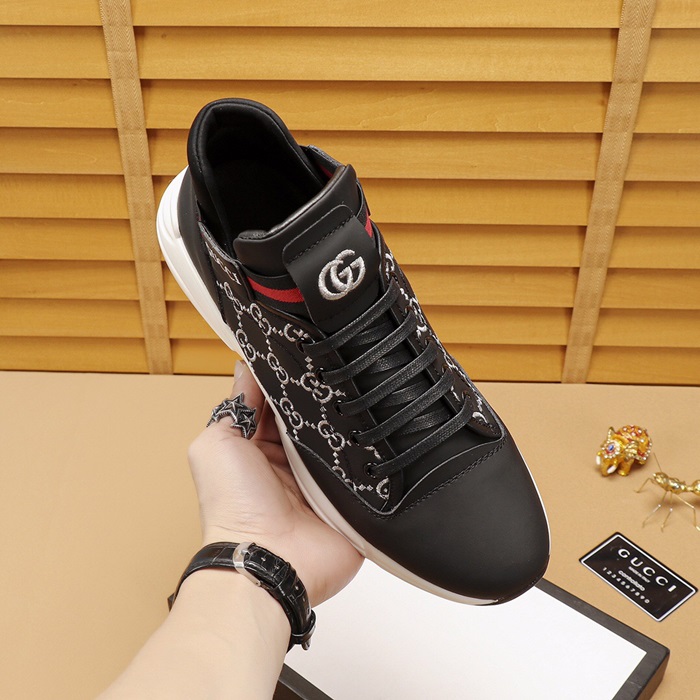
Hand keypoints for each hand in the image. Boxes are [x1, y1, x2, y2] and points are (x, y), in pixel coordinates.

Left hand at [188, 361, 362, 605]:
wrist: (269, 560)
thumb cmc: (233, 506)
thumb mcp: (217, 444)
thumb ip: (235, 406)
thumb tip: (246, 367)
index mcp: (260, 449)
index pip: (279, 404)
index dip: (289, 381)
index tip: (305, 351)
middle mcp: (293, 464)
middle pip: (314, 419)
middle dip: (322, 399)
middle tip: (338, 367)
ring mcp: (324, 482)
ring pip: (342, 439)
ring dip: (347, 424)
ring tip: (361, 392)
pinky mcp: (350, 500)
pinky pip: (365, 468)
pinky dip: (369, 452)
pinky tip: (380, 427)